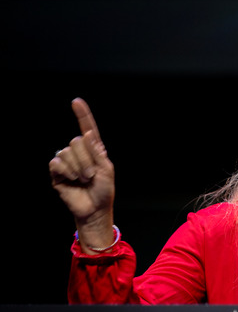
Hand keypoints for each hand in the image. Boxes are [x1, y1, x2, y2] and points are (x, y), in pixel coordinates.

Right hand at [49, 98, 115, 249]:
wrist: (94, 209)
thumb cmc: (103, 190)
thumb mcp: (107, 170)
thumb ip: (97, 153)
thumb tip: (86, 134)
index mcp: (93, 150)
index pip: (87, 128)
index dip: (82, 115)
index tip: (76, 101)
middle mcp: (79, 152)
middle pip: (76, 141)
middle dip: (86, 160)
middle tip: (92, 175)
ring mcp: (67, 161)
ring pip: (67, 152)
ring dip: (78, 168)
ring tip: (83, 180)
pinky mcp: (57, 171)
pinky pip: (57, 163)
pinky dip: (66, 172)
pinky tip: (72, 180)